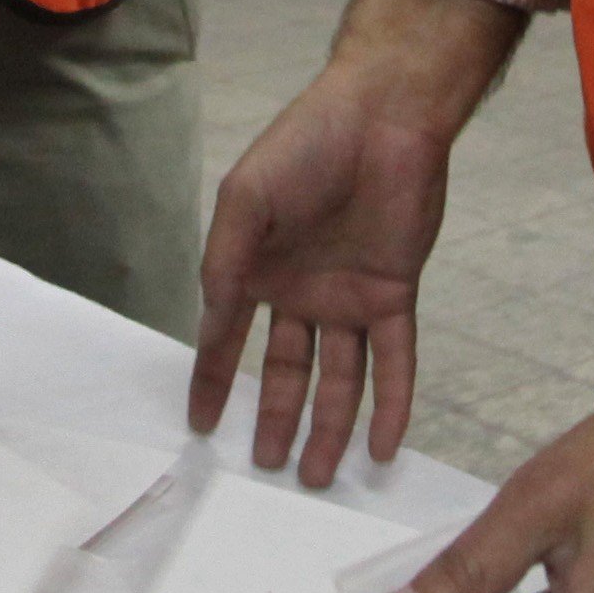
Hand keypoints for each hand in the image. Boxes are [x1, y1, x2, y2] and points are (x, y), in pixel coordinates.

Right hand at [187, 0, 517, 483]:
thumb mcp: (246, 200)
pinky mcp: (393, 294)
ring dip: (329, 427)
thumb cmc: (306, 145)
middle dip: (275, 420)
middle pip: (286, 372)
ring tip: (316, 476)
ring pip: (339, 378)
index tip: (200, 426)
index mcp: (255, 267)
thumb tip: (209, 319)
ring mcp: (348, 297)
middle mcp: (300, 292)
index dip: (211, 381)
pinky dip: (391, 405)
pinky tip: (382, 448)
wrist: (383, 116)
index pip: (226, 338)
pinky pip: (394, 361)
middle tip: (267, 469)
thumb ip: (225, 261)